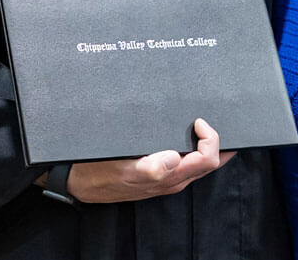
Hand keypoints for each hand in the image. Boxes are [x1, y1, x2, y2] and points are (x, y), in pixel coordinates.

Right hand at [65, 118, 235, 203]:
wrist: (80, 181)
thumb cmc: (99, 173)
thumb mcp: (122, 168)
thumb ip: (149, 168)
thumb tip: (174, 158)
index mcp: (170, 176)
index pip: (207, 160)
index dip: (211, 139)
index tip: (198, 121)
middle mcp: (174, 178)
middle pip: (210, 161)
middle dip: (217, 140)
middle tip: (209, 117)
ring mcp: (168, 177)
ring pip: (200, 162)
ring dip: (207, 144)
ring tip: (204, 123)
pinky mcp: (159, 173)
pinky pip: (186, 161)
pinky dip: (194, 147)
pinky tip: (188, 134)